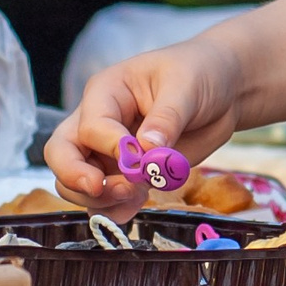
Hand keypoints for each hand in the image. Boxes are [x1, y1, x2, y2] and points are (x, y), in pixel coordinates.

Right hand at [44, 38, 247, 215]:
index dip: (112, 147)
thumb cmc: (198, 74)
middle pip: (61, 154)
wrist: (223, 93)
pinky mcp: (126, 174)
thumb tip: (148, 149)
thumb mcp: (186, 86)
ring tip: (136, 195)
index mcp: (106, 92)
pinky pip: (105, 200)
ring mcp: (108, 152)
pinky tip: (136, 206)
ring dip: (99, 199)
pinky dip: (114, 211)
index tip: (142, 156)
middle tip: (112, 188)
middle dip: (77, 177)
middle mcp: (98, 122)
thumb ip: (166, 117)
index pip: (90, 126)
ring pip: (76, 183)